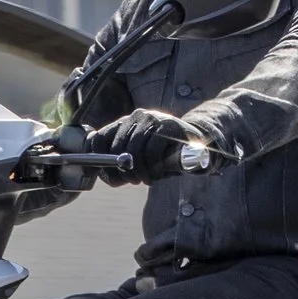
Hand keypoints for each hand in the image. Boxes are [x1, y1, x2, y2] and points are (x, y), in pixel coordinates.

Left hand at [88, 108, 204, 183]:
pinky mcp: (167, 125)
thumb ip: (121, 164)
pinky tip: (158, 174)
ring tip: (148, 179)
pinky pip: (152, 152)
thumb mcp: (141, 159)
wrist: (198, 144)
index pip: (99, 139)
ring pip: (134, 151)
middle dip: (122, 172)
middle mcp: (135, 116)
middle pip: (116, 148)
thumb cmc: (166, 155)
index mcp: (124, 123)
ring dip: (140, 172)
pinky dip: (153, 168)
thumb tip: (104, 175)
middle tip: (133, 182)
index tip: (111, 178)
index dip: (100, 162)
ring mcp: (152, 118)